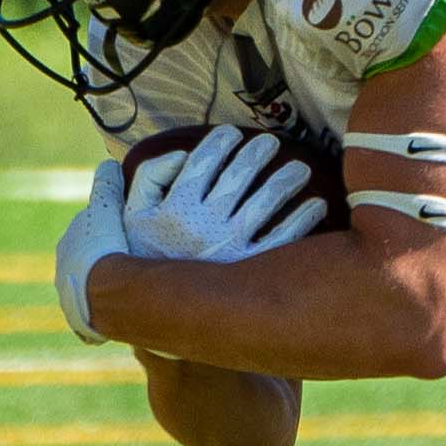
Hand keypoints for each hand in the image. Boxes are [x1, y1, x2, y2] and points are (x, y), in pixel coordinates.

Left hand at [52, 159, 126, 343]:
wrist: (101, 289)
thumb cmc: (104, 246)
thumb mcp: (107, 208)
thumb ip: (107, 187)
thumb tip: (107, 163)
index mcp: (70, 246)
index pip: (87, 235)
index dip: (107, 232)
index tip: (125, 234)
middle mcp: (65, 273)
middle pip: (88, 264)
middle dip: (104, 262)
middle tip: (131, 263)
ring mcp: (73, 301)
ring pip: (92, 291)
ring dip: (108, 290)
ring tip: (131, 292)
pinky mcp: (85, 325)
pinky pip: (99, 317)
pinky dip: (110, 313)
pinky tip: (125, 313)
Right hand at [126, 125, 329, 263]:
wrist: (153, 313)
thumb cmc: (142, 256)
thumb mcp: (129, 215)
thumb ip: (147, 179)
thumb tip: (179, 155)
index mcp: (175, 209)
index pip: (203, 164)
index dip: (219, 144)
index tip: (231, 133)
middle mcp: (204, 225)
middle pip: (238, 178)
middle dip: (256, 154)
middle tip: (270, 142)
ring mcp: (230, 247)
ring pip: (265, 203)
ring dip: (286, 181)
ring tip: (299, 169)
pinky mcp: (250, 269)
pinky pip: (283, 239)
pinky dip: (302, 220)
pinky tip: (316, 206)